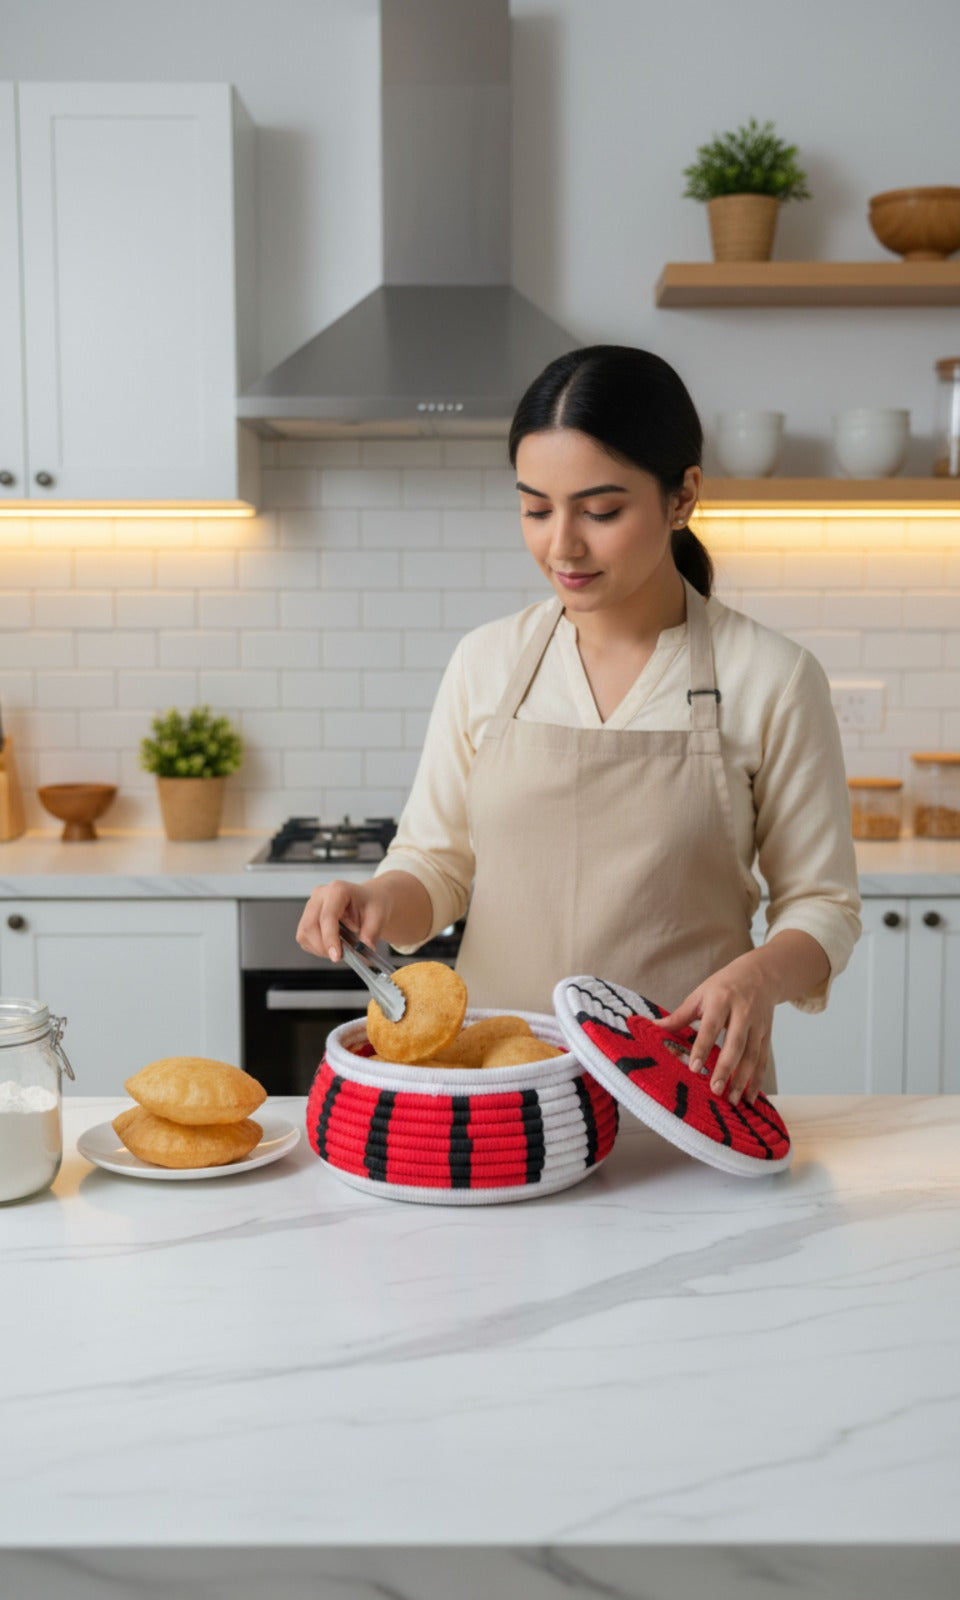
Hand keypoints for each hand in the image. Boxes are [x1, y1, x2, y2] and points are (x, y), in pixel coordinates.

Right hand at [295, 878, 391, 962]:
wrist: (369, 899)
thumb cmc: (372, 903)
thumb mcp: (379, 916)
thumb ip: (372, 932)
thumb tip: (365, 947)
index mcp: (338, 890)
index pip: (327, 916)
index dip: (330, 939)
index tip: (337, 956)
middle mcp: (320, 895)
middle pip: (310, 925)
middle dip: (323, 947)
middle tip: (339, 956)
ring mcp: (311, 905)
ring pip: (304, 933)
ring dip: (319, 948)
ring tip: (338, 949)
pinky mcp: (307, 917)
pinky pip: (304, 937)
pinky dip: (316, 947)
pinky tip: (332, 944)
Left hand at [653, 952, 776, 1106]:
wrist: (760, 975)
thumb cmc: (723, 986)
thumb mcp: (700, 995)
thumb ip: (679, 1016)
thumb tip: (653, 1028)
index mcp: (721, 1000)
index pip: (711, 1026)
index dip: (702, 1047)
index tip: (693, 1067)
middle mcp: (742, 1013)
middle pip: (736, 1044)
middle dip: (726, 1069)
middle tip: (714, 1090)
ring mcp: (757, 1025)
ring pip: (752, 1055)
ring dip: (743, 1080)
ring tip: (732, 1100)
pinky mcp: (766, 1035)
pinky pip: (763, 1060)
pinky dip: (757, 1079)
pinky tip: (750, 1097)